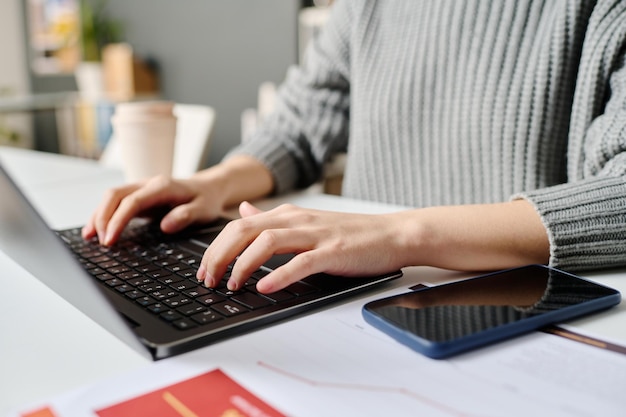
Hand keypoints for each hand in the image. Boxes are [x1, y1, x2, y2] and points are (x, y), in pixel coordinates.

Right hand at [82, 175, 224, 245]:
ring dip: (98, 215)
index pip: (132, 201)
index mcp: (162, 186)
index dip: (118, 219)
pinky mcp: (138, 196)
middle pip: (115, 195)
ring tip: (89, 237)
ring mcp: (140, 188)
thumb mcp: (203, 209)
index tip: (110, 238)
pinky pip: (115, 203)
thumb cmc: (206, 199)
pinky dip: (103, 215)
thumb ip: (186, 216)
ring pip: (111, 197)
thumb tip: (166, 225)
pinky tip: (94, 230)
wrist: (209, 188)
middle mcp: (148, 184)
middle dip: (103, 217)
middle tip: (101, 242)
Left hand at [196, 202, 410, 293]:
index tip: (204, 271)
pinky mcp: (334, 251)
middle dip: (219, 255)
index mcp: (288, 215)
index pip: (239, 226)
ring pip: (267, 242)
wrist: (393, 233)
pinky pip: (301, 261)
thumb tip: (243, 211)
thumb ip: (272, 219)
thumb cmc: (351, 234)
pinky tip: (266, 288)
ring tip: (231, 285)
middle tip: (208, 280)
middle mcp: (297, 220)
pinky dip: (280, 275)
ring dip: (243, 264)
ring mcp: (315, 234)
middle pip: (244, 231)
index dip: (215, 248)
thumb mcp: (305, 221)